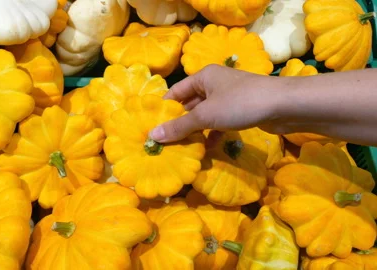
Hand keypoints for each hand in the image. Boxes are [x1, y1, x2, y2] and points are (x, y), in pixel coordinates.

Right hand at [149, 64, 280, 142]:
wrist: (283, 106)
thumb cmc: (239, 103)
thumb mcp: (205, 116)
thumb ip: (179, 126)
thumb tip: (152, 136)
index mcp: (203, 77)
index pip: (176, 92)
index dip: (164, 109)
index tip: (152, 127)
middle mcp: (214, 84)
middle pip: (190, 105)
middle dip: (179, 123)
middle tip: (165, 142)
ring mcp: (228, 98)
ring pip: (205, 115)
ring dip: (196, 131)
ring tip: (182, 148)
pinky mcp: (240, 111)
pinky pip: (219, 122)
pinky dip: (213, 134)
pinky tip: (208, 149)